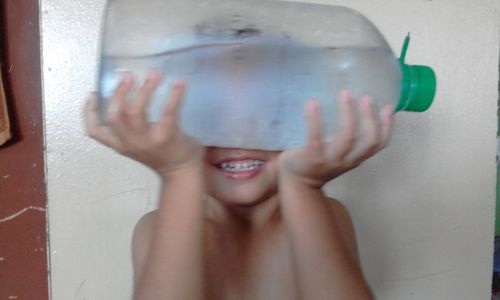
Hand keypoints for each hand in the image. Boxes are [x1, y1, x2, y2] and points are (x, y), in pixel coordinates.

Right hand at [84, 71, 203, 177]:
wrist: (182, 173)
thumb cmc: (163, 154)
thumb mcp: (138, 145)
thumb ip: (131, 129)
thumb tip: (130, 94)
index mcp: (120, 145)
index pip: (95, 132)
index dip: (89, 112)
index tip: (92, 93)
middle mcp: (130, 143)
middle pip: (115, 115)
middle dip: (119, 92)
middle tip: (128, 75)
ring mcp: (148, 141)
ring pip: (135, 112)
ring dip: (145, 89)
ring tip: (154, 74)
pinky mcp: (167, 136)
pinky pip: (167, 112)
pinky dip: (174, 95)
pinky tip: (179, 82)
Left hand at [278, 90, 393, 187]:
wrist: (298, 183)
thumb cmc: (317, 161)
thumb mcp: (337, 152)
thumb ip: (346, 136)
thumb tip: (351, 101)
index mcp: (355, 157)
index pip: (378, 144)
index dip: (387, 127)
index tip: (389, 107)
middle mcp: (346, 160)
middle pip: (368, 140)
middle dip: (370, 117)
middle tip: (367, 96)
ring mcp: (329, 160)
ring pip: (346, 138)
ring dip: (348, 114)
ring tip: (346, 93)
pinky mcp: (310, 157)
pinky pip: (315, 138)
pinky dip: (315, 119)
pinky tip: (313, 102)